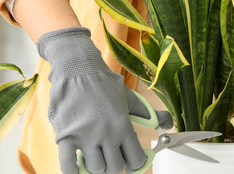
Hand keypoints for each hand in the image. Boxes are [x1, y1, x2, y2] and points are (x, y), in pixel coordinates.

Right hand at [37, 27, 171, 173]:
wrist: (76, 69)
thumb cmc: (103, 83)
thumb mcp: (130, 97)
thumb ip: (149, 114)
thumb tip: (168, 123)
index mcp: (123, 125)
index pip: (135, 160)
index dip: (135, 164)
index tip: (131, 163)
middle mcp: (106, 133)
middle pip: (114, 167)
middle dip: (114, 163)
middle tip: (111, 154)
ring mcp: (84, 136)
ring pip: (95, 168)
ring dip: (96, 164)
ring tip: (95, 153)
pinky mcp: (65, 136)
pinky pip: (69, 166)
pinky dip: (74, 170)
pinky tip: (77, 163)